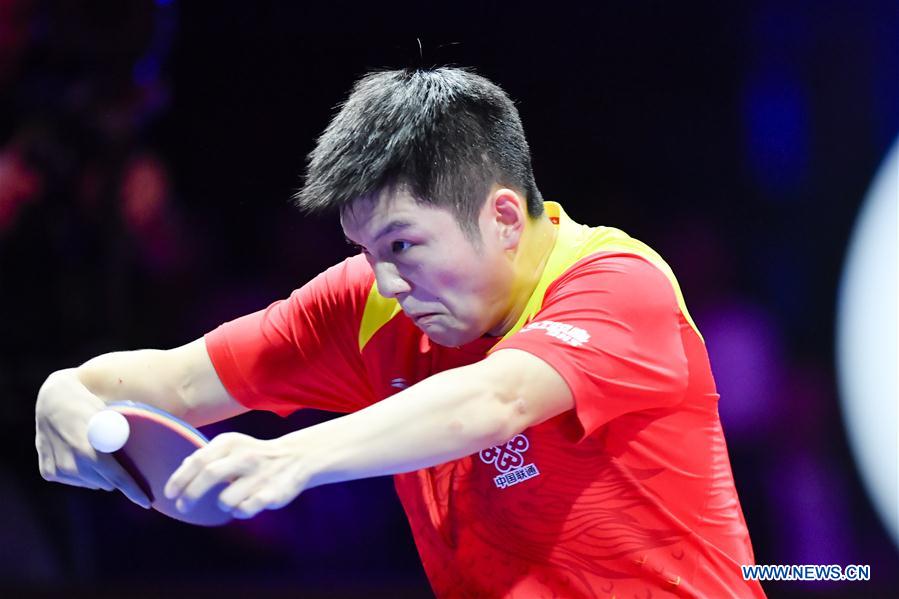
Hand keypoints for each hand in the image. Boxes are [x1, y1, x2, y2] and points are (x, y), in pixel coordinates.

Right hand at [35, 370, 150, 507]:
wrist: (54, 398)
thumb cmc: (90, 405)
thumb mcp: (111, 417)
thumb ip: (122, 438)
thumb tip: (145, 453)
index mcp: (91, 452)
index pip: (119, 479)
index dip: (134, 492)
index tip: (147, 503)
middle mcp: (73, 465)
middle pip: (106, 482)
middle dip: (115, 476)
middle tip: (116, 458)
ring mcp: (59, 470)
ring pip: (90, 483)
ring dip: (97, 474)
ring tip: (95, 451)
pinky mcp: (48, 472)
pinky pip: (73, 480)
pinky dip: (80, 472)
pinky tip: (78, 454)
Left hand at [164, 432, 310, 518]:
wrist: (295, 458)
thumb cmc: (254, 455)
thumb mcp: (231, 447)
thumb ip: (206, 456)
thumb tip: (181, 468)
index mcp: (231, 442)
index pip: (198, 460)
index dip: (179, 479)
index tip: (169, 495)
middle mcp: (245, 456)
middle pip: (209, 475)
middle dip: (190, 495)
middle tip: (183, 507)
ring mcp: (259, 475)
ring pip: (225, 500)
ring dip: (221, 504)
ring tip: (231, 499)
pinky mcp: (271, 494)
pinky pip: (243, 511)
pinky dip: (239, 511)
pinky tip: (246, 503)